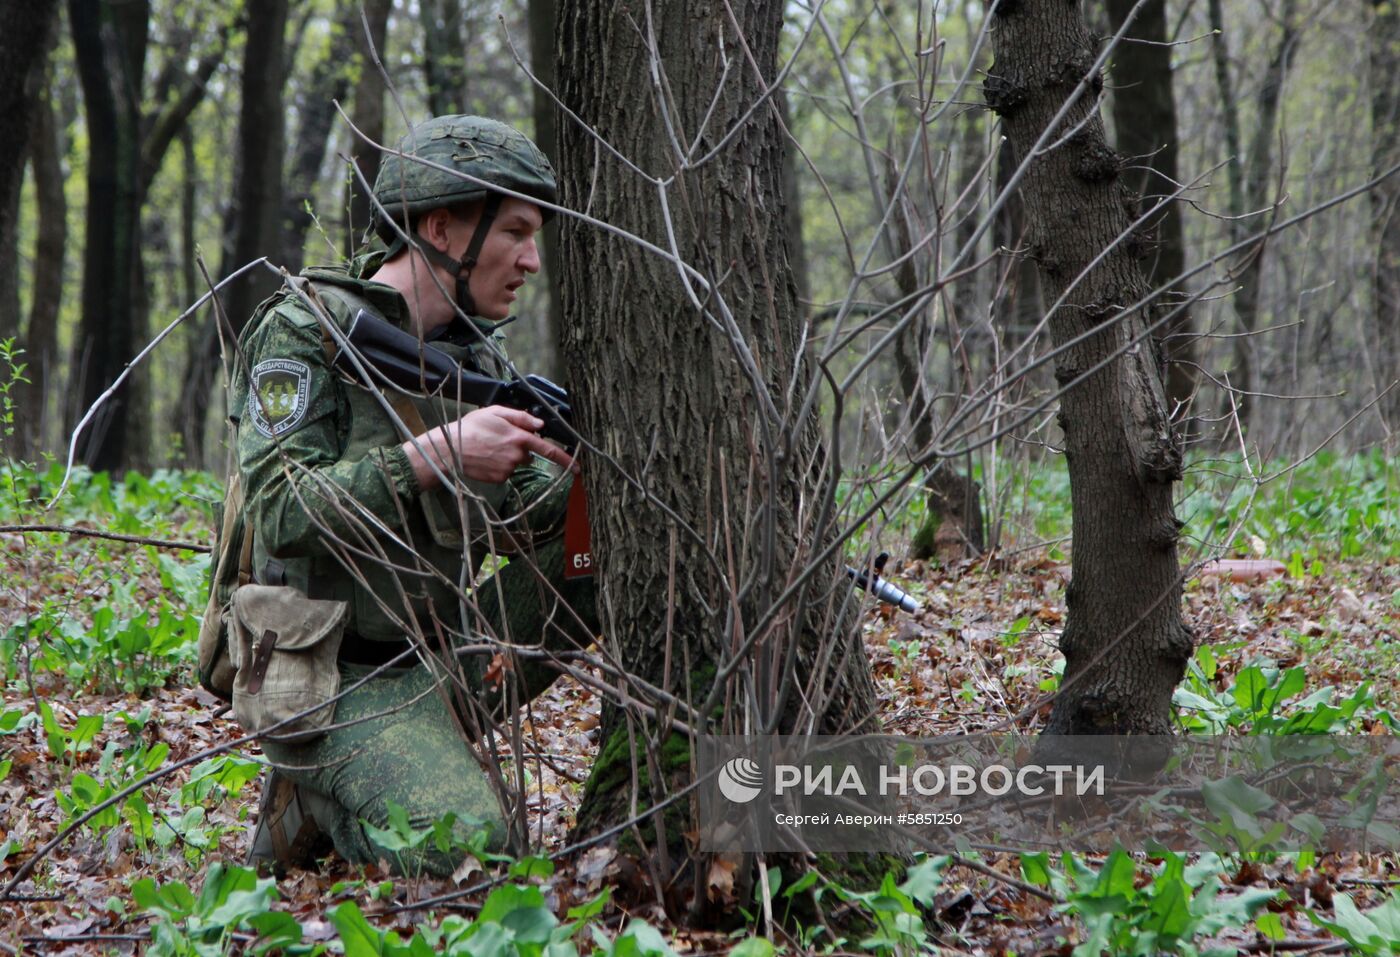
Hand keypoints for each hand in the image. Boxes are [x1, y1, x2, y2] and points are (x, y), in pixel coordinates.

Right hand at [403, 406, 574, 488]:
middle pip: (528, 454)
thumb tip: (540, 425)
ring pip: (516, 463)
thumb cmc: (470, 427)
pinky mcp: (499, 479)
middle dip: (520, 448)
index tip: (577, 468)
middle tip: (499, 439)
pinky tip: (485, 458)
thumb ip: (520, 417)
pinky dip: (499, 465)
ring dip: (508, 456)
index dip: (565, 459)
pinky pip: (505, 472)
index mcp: (518, 437)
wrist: (449, 450)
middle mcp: (516, 455)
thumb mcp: (495, 412)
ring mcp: (508, 469)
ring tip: (488, 447)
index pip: (548, 450)